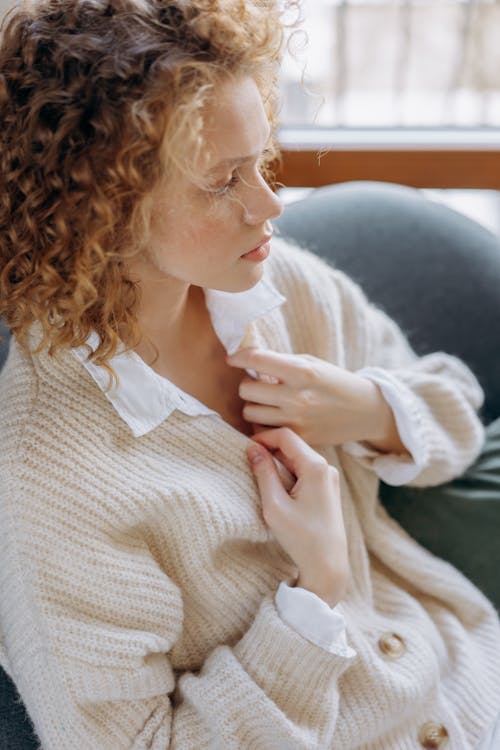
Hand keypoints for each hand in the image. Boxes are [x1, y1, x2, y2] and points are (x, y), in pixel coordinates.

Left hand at [227, 348, 403, 450]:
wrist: (364, 411)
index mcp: (302, 371)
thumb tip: (247, 359)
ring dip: (252, 405)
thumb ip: (281, 362)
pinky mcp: (298, 438)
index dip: (238, 357)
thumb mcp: (312, 364)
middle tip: (257, 383)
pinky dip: (262, 425)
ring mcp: (297, 420)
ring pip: (249, 413)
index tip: (232, 359)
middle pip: (246, 390)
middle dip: (247, 384)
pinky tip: (272, 418)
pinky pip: (262, 432)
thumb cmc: (335, 382)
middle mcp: (297, 397)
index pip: (256, 360)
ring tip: (265, 401)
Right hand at [247, 427, 348, 607]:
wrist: (328, 564)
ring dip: (279, 463)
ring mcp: (330, 478)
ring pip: (298, 458)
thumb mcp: (275, 505)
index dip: (263, 437)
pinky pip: (305, 471)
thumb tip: (253, 448)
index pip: (286, 436)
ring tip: (261, 477)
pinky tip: (278, 489)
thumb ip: (263, 472)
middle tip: (250, 462)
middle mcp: (326, 467)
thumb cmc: (301, 537)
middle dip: (270, 449)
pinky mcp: (328, 489)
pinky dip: (289, 473)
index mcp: (315, 467)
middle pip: (293, 446)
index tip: (246, 448)